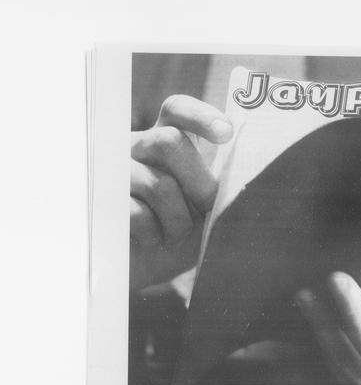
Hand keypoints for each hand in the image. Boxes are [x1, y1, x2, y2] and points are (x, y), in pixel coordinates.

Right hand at [130, 94, 232, 290]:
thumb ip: (219, 192)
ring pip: (156, 183)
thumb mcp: (205, 213)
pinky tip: (153, 241)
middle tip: (207, 208)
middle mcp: (136, 149)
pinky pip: (134, 212)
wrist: (143, 272)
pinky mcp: (99, 203)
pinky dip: (154, 233)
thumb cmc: (179, 238)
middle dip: (198, 181)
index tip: (227, 134)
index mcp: (164, 143)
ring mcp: (114, 173)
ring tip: (176, 235)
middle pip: (168, 142)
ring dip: (178, 218)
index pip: (176, 112)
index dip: (200, 116)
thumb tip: (236, 185)